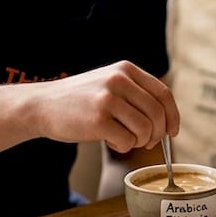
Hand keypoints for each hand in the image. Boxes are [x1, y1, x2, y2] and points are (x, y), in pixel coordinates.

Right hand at [35, 61, 179, 152]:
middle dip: (157, 134)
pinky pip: (127, 141)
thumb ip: (135, 94)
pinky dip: (123, 146)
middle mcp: (119, 80)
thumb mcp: (109, 83)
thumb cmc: (80, 100)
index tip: (172, 132)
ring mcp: (108, 99)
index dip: (173, 116)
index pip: (163, 94)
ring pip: (145, 129)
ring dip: (139, 141)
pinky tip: (110, 140)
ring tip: (125, 139)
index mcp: (126, 70)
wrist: (41, 105)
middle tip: (147, 142)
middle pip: (157, 114)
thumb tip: (167, 120)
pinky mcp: (98, 120)